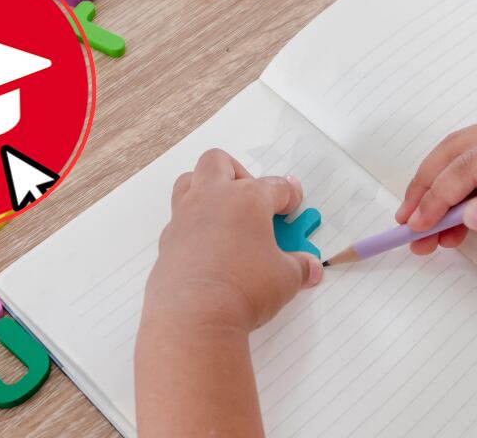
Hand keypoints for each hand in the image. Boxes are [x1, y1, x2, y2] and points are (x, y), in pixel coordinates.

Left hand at [144, 148, 322, 332]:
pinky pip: (179, 219)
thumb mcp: (285, 279)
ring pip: (189, 181)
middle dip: (238, 172)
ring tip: (224, 212)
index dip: (288, 194)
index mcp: (246, 198)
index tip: (292, 202)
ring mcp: (185, 216)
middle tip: (252, 197)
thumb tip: (308, 268)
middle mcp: (212, 198)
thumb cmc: (242, 288)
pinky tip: (207, 246)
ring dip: (206, 188)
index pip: (274, 186)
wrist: (194, 314)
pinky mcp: (168, 240)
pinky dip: (193, 225)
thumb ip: (299, 267)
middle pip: (218, 162)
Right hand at [395, 111, 476, 254]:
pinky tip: (457, 213)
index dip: (435, 200)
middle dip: (423, 188)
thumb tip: (471, 217)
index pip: (464, 168)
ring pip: (462, 154)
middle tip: (407, 218)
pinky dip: (461, 186)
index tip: (419, 225)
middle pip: (453, 151)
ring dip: (439, 188)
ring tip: (428, 224)